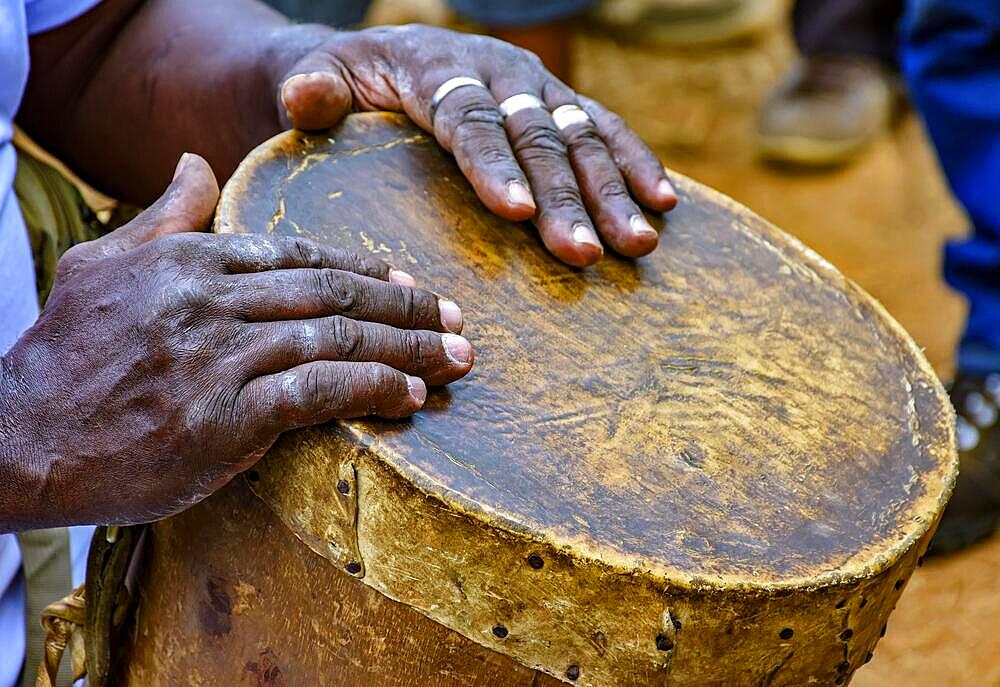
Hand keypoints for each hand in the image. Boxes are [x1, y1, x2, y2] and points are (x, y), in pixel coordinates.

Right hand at [0, 154, 473, 529]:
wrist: (19, 439)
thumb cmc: (65, 355)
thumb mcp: (103, 264)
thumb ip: (164, 215)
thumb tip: (196, 162)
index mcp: (192, 260)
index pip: (302, 256)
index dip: (366, 269)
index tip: (411, 284)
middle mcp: (212, 300)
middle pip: (334, 291)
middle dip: (406, 306)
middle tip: (457, 318)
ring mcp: (221, 356)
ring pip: (339, 337)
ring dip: (410, 348)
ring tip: (458, 357)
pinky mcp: (225, 415)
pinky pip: (320, 392)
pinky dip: (374, 389)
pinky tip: (412, 396)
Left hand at [272, 24, 676, 267]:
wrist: (380, 57)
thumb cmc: (346, 81)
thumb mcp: (316, 76)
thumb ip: (309, 89)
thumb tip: (303, 98)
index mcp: (439, 67)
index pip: (469, 117)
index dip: (495, 165)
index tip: (520, 215)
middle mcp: (497, 71)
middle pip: (537, 135)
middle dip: (567, 197)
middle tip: (589, 255)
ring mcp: (535, 86)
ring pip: (582, 135)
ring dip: (614, 190)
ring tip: (639, 244)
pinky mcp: (558, 102)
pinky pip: (605, 129)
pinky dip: (636, 163)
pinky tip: (664, 203)